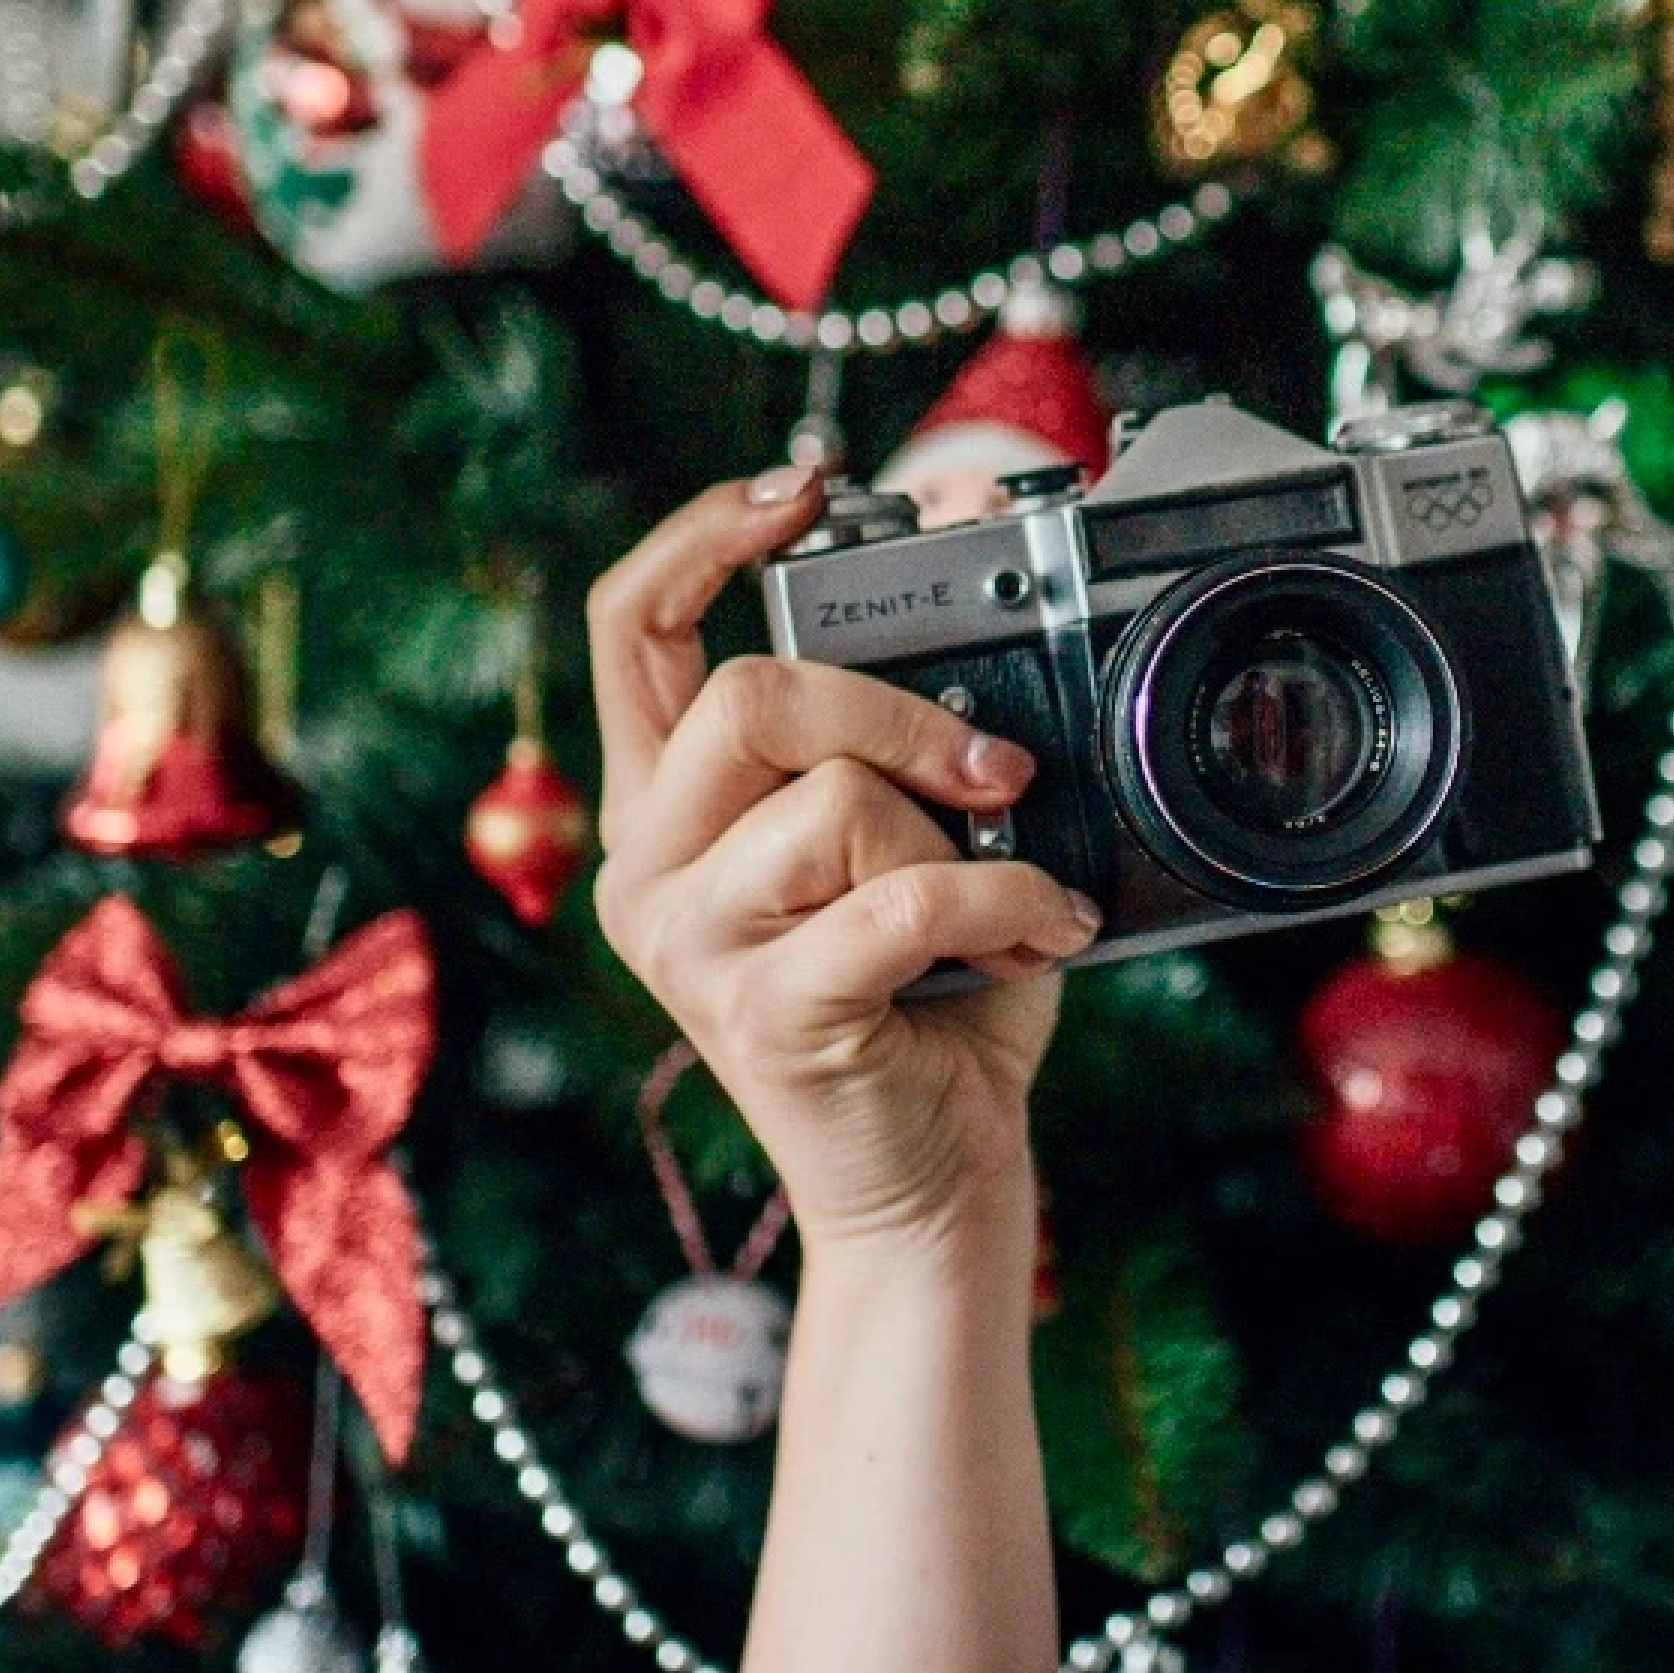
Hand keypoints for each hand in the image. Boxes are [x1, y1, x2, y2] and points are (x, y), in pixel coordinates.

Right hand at [587, 463, 1097, 1256]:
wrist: (935, 1184)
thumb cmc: (932, 1003)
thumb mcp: (913, 835)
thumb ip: (911, 726)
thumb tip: (970, 562)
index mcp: (668, 808)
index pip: (632, 628)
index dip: (704, 537)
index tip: (806, 488)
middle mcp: (648, 869)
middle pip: (745, 696)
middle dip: (896, 708)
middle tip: (997, 766)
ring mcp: (691, 947)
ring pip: (828, 801)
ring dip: (958, 836)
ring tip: (1014, 892)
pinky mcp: (766, 1017)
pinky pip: (899, 901)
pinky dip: (1000, 899)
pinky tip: (1041, 927)